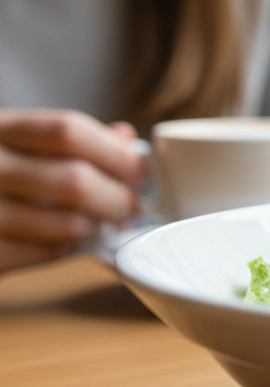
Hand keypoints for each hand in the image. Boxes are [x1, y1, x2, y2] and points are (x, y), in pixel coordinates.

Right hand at [0, 110, 143, 271]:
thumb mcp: (7, 138)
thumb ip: (60, 137)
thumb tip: (124, 137)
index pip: (67, 131)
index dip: (115, 152)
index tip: (139, 170)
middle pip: (75, 180)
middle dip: (118, 199)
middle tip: (131, 208)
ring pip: (65, 225)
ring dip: (97, 229)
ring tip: (103, 227)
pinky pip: (41, 255)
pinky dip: (64, 251)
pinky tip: (66, 243)